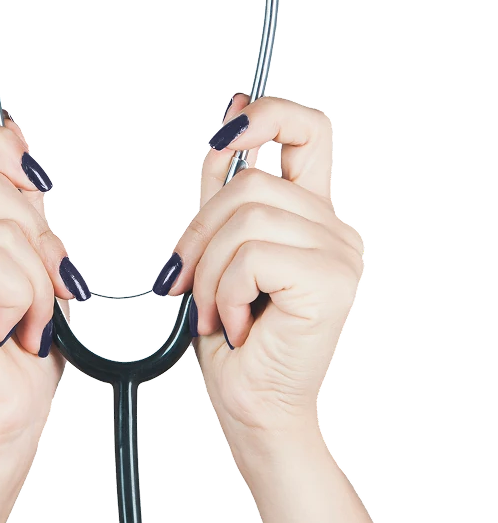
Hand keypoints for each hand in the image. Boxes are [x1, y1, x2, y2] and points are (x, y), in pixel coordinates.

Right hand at [0, 116, 91, 453]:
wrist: (4, 422)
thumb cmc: (22, 356)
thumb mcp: (39, 274)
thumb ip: (29, 225)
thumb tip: (30, 173)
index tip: (35, 179)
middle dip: (45, 239)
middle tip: (50, 291)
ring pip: (4, 226)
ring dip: (39, 282)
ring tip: (28, 322)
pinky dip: (25, 298)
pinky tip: (12, 331)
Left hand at [158, 96, 362, 440]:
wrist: (256, 405)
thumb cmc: (237, 339)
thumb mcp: (218, 251)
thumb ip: (224, 192)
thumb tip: (230, 116)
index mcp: (309, 217)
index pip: (308, 132)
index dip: (265, 116)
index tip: (226, 133)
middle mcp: (333, 229)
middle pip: (251, 184)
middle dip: (198, 234)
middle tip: (186, 282)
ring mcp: (337, 253)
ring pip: (245, 219)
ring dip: (210, 273)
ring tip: (216, 313)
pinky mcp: (328, 279)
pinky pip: (252, 255)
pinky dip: (226, 292)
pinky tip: (238, 324)